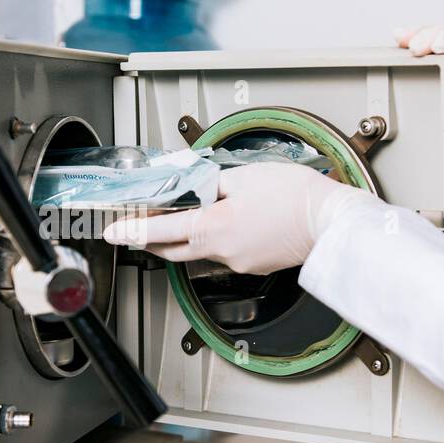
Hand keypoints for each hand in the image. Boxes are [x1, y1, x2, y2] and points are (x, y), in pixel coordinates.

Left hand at [102, 162, 366, 274]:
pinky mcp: (253, 265)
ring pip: (199, 252)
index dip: (131, 232)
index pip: (159, 232)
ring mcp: (238, 262)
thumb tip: (197, 189)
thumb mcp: (245, 177)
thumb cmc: (295, 197)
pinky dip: (215, 239)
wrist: (331, 222)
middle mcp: (221, 251)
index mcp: (213, 228)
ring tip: (183, 218)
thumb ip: (213, 184)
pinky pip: (224, 253)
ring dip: (186, 238)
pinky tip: (225, 224)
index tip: (112, 233)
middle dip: (151, 240)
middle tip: (137, 228)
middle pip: (172, 250)